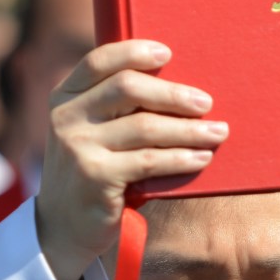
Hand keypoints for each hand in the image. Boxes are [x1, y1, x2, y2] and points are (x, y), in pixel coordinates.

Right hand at [37, 40, 226, 279]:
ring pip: (145, 126)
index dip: (134, 52)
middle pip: (127, 88)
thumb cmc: (91, 172)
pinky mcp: (95, 177)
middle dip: (173, 94)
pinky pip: (149, 161)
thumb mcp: (89, 133)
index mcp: (64, 98)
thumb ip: (113, 108)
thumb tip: (177, 87)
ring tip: (218, 132)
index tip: (167, 53)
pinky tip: (201, 158)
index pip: (99, 62)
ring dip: (188, 129)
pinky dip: (181, 158)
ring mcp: (78, 147)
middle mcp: (66, 118)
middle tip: (205, 102)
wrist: (61, 228)